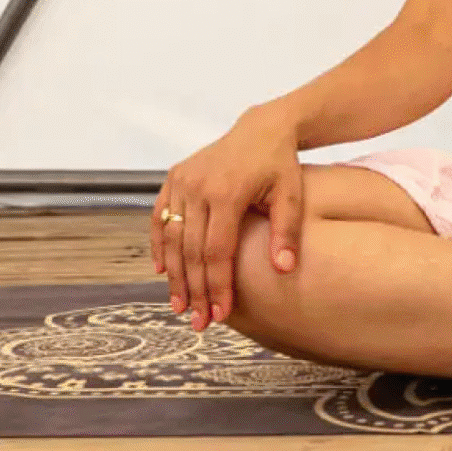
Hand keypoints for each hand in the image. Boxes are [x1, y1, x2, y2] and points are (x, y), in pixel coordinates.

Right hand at [151, 105, 304, 331]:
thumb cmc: (280, 164)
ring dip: (175, 275)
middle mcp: (199, 186)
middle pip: (192, 250)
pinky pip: (161, 217)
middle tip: (199, 322)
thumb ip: (286, 231)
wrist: (262, 128)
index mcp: (228, 192)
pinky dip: (160, 245)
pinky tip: (162, 272)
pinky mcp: (174, 177)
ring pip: (173, 238)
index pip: (217, 251)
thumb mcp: (291, 194)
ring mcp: (182, 180)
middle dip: (195, 290)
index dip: (217, 285)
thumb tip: (284, 270)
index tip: (220, 313)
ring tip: (179, 306)